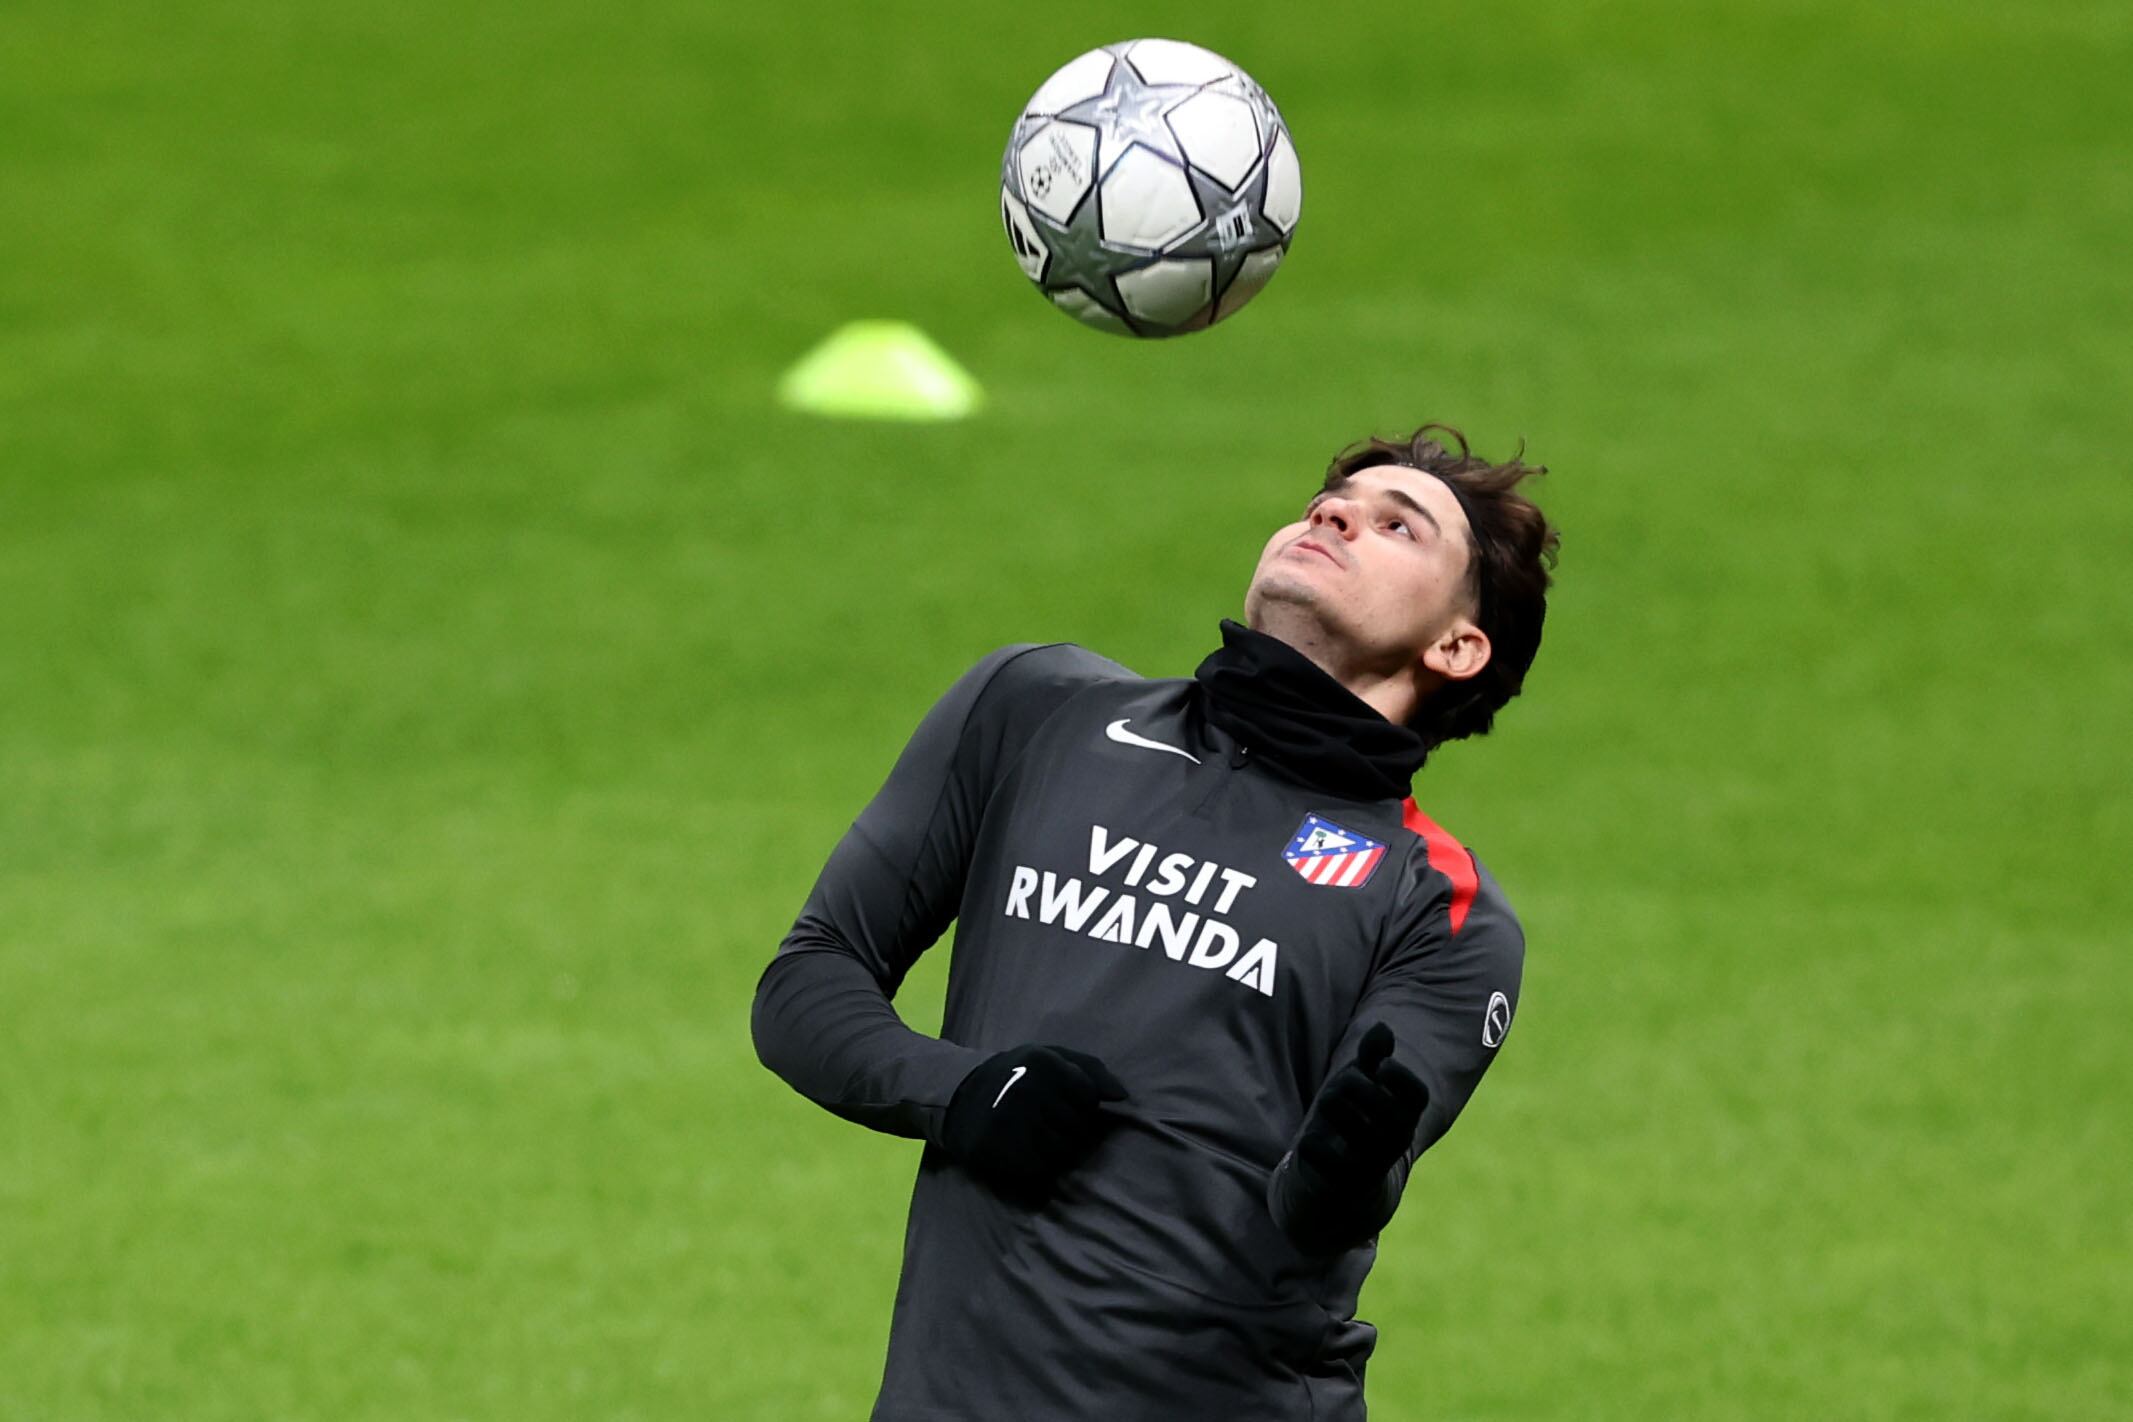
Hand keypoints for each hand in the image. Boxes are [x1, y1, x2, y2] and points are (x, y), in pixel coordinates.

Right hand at [943, 1044, 1128, 1199]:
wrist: (959, 1094)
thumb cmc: (1017, 1075)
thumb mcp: (1051, 1057)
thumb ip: (1091, 1070)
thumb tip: (1121, 1097)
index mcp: (1046, 1063)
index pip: (1090, 1099)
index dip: (1080, 1104)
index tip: (1061, 1101)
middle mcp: (1029, 1090)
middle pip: (1079, 1129)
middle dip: (1068, 1129)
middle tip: (1044, 1121)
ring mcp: (1012, 1121)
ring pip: (1062, 1153)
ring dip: (1054, 1150)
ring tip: (1034, 1136)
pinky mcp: (998, 1149)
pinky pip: (1039, 1171)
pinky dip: (1036, 1166)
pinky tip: (1023, 1151)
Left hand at [1294, 1023, 1428, 1190]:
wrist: (1342, 1180)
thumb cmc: (1355, 1117)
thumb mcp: (1365, 1084)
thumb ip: (1373, 1056)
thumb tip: (1383, 1028)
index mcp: (1406, 1116)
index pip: (1417, 1096)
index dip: (1401, 1077)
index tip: (1380, 1067)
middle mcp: (1395, 1141)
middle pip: (1381, 1106)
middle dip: (1352, 1085)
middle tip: (1340, 1085)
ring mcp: (1372, 1164)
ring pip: (1351, 1125)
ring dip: (1331, 1105)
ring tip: (1327, 1106)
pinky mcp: (1343, 1183)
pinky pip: (1321, 1154)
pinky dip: (1310, 1143)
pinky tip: (1309, 1142)